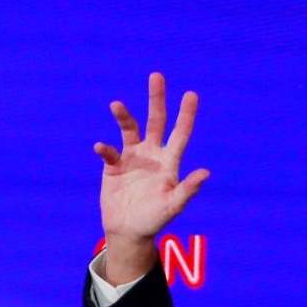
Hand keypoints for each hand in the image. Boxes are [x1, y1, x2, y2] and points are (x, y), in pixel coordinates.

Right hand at [93, 71, 207, 284]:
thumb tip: (206, 173)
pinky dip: (105, 149)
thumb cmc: (154, 220)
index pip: (180, 133)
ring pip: (129, 129)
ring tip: (116, 105)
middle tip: (156, 76)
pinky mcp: (113, 167)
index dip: (186, 114)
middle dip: (156, 99)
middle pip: (156, 120)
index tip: (191, 94)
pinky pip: (109, 153)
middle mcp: (152, 154)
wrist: (127, 230)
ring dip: (123, 116)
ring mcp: (132, 158)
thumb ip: (187, 190)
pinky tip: (100, 148)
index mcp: (169, 161)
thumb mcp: (172, 206)